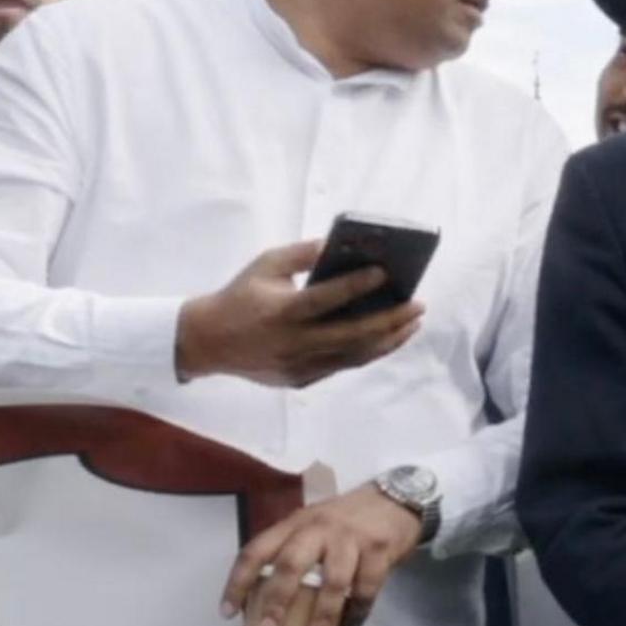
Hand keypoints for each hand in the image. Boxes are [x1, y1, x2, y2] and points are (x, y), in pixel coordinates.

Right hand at [175, 239, 423, 388]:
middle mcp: (293, 342)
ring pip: (353, 356)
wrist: (207, 343)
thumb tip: (340, 245)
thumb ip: (302, 254)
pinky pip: (342, 366)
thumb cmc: (240, 296)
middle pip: (352, 335)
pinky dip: (367, 351)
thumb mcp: (265, 265)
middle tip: (418, 304)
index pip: (327, 298)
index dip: (357, 286)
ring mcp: (299, 366)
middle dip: (390, 320)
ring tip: (412, 323)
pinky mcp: (301, 380)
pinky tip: (387, 337)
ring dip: (388, 340)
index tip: (386, 273)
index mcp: (282, 311)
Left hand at [220, 480, 425, 625]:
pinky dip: (355, 615)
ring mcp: (350, 538)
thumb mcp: (312, 527)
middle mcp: (318, 528)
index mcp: (293, 524)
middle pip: (291, 564)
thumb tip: (264, 608)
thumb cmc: (344, 523)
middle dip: (277, 601)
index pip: (256, 550)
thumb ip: (291, 555)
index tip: (227, 612)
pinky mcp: (379, 550)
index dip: (237, 582)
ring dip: (320, 620)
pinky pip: (366, 591)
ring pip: (332, 583)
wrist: (395, 501)